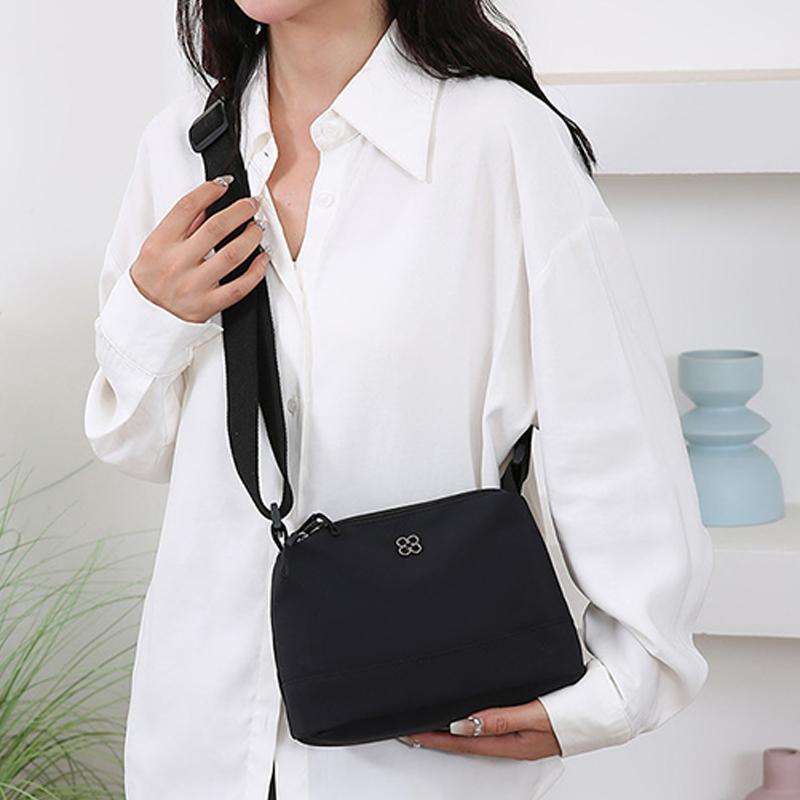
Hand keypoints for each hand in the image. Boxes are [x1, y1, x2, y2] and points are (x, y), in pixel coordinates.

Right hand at [130, 175, 269, 323]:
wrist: (146, 315)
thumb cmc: (152, 278)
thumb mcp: (156, 246)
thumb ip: (181, 226)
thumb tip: (209, 203)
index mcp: (160, 244)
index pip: (187, 208)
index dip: (209, 191)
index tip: (223, 185)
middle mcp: (177, 264)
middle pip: (216, 228)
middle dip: (240, 211)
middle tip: (251, 205)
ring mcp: (194, 286)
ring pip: (233, 255)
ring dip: (252, 236)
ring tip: (258, 228)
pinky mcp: (208, 305)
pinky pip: (239, 286)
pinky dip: (256, 270)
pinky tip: (263, 258)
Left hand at [398, 698, 561, 760]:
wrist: (608, 707)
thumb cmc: (577, 713)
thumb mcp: (537, 715)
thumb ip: (502, 719)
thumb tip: (466, 724)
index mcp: (514, 745)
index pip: (463, 743)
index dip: (435, 737)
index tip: (411, 732)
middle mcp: (513, 742)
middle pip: (466, 742)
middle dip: (437, 734)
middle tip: (411, 727)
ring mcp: (520, 733)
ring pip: (477, 733)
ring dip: (453, 727)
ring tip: (430, 720)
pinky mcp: (526, 720)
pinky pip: (492, 722)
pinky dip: (473, 718)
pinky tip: (467, 712)